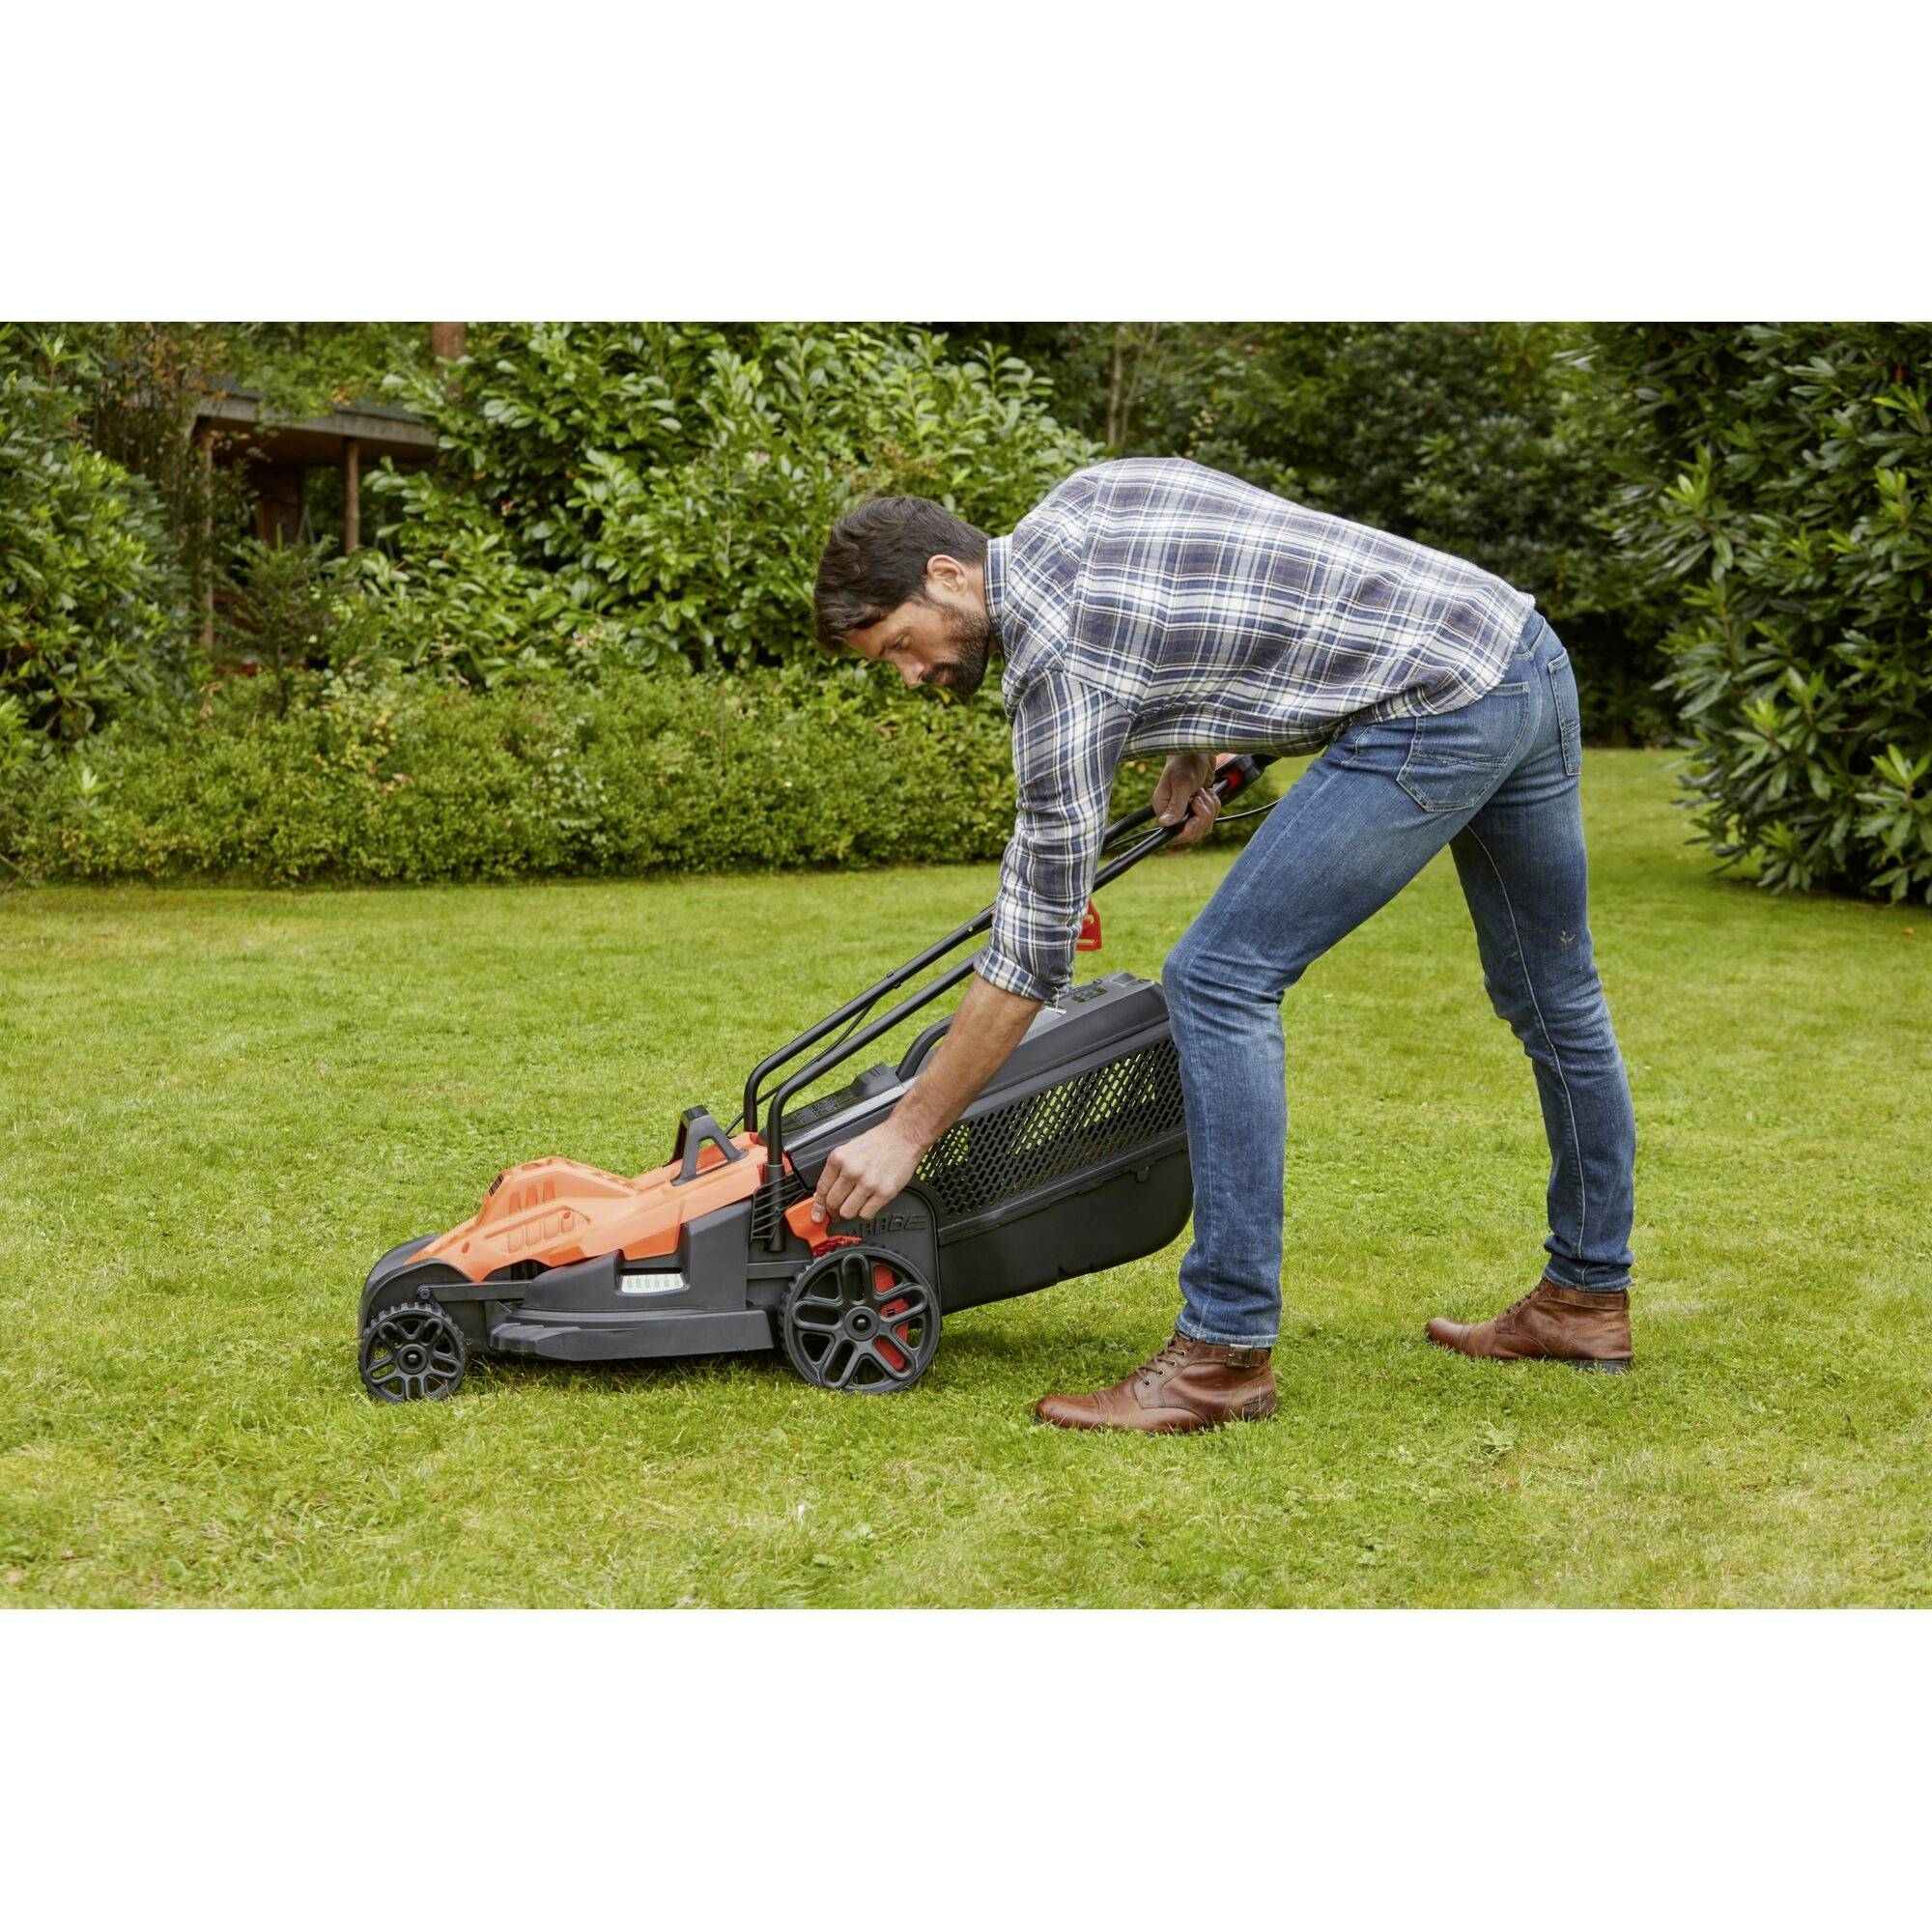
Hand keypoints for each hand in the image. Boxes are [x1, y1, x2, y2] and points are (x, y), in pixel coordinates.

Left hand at [811, 1118, 925, 1225]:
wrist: (903, 1137)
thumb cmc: (878, 1142)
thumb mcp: (849, 1150)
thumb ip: (837, 1171)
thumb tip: (825, 1193)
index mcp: (839, 1159)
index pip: (822, 1189)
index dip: (818, 1205)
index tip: (817, 1215)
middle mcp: (852, 1171)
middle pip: (833, 1203)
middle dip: (832, 1211)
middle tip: (836, 1212)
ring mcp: (868, 1183)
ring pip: (847, 1212)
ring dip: (849, 1212)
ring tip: (855, 1205)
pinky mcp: (884, 1193)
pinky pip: (866, 1214)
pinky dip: (865, 1212)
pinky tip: (869, 1203)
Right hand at [1152, 753, 1220, 849]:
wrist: (1198, 749)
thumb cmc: (1186, 761)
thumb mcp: (1182, 783)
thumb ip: (1176, 805)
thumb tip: (1164, 824)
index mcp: (1163, 807)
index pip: (1175, 834)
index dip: (1188, 829)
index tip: (1195, 814)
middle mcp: (1174, 812)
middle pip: (1193, 833)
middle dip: (1202, 816)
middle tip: (1199, 796)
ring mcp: (1188, 810)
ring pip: (1205, 825)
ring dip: (1209, 808)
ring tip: (1202, 790)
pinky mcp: (1199, 806)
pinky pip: (1212, 816)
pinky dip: (1214, 804)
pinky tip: (1207, 790)